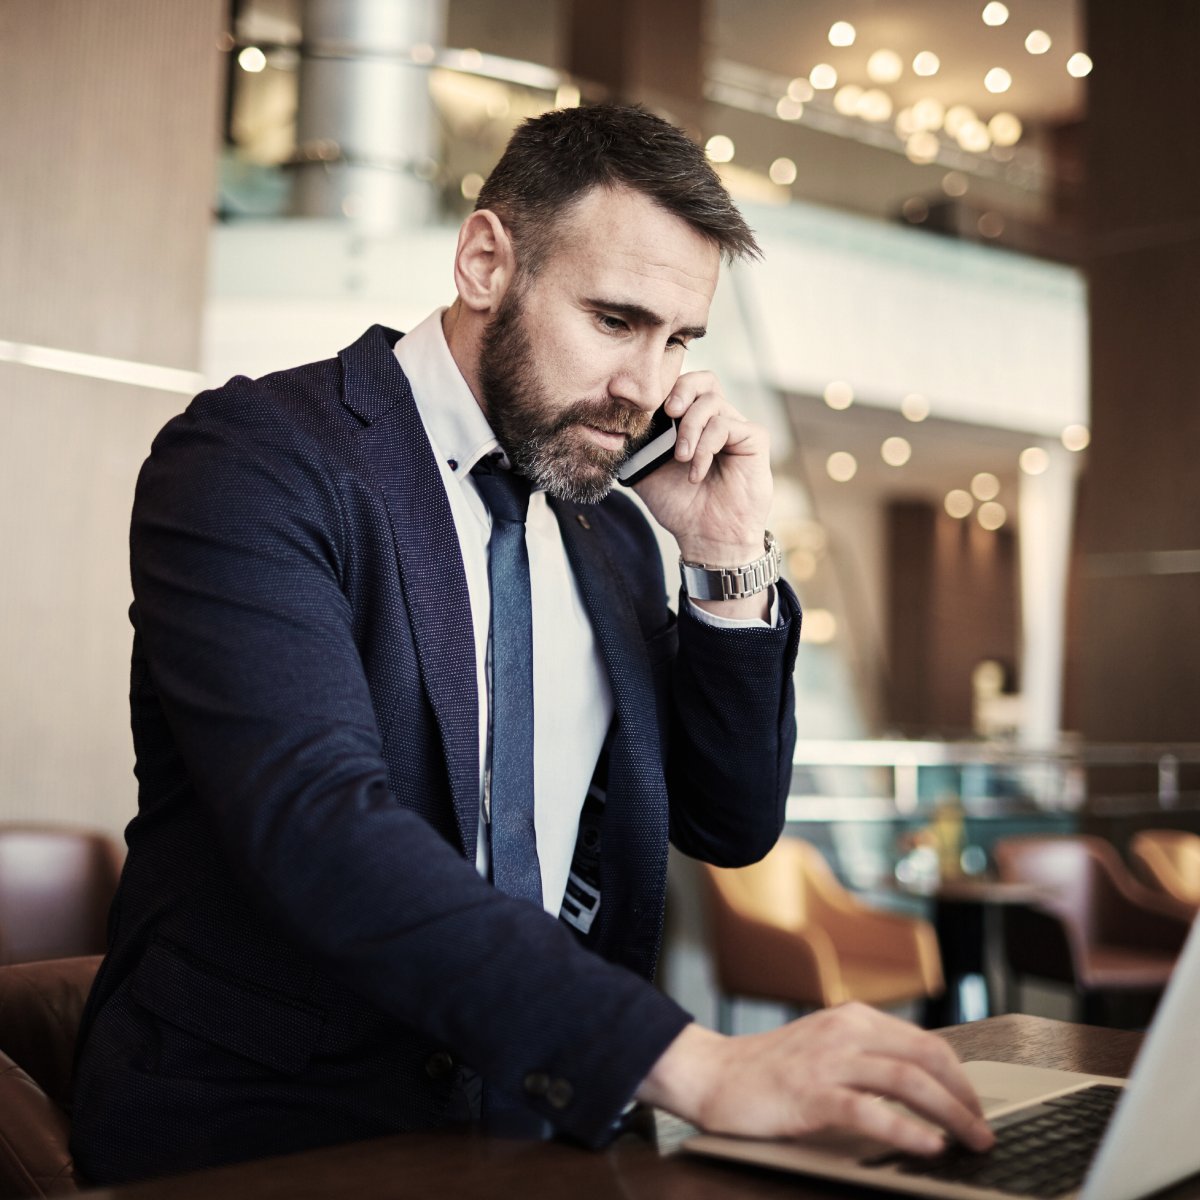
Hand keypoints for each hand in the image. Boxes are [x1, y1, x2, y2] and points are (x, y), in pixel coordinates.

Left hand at [631, 371, 771, 569]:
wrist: (705, 537)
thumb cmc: (680, 506)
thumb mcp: (645, 471)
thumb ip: (635, 445)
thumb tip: (617, 424)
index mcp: (691, 424)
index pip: (682, 387)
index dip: (666, 388)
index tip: (648, 409)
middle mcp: (715, 421)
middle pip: (704, 380)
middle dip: (682, 390)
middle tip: (669, 412)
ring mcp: (736, 429)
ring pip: (712, 401)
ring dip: (691, 429)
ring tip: (682, 459)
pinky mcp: (754, 440)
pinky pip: (727, 425)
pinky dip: (707, 446)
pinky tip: (697, 472)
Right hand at [636, 1004, 995, 1156]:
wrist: (713, 1074)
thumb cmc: (768, 1070)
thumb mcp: (824, 1049)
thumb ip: (865, 1058)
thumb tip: (922, 1088)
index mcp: (852, 1019)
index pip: (926, 1042)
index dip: (960, 1077)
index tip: (978, 1107)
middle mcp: (845, 1031)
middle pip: (926, 1057)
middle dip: (965, 1096)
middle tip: (985, 1129)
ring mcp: (828, 1061)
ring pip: (906, 1081)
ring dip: (949, 1114)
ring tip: (971, 1140)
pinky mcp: (810, 1094)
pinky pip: (869, 1111)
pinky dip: (906, 1130)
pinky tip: (927, 1146)